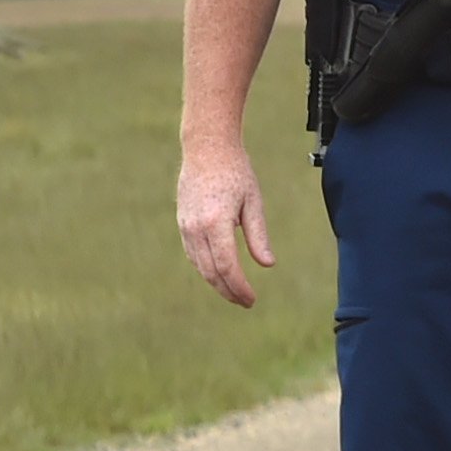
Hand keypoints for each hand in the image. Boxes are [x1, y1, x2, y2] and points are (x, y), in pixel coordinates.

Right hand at [176, 137, 278, 307]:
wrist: (206, 149)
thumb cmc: (235, 172)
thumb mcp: (253, 202)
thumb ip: (258, 235)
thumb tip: (267, 265)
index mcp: (216, 222)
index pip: (226, 266)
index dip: (239, 287)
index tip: (252, 299)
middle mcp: (196, 227)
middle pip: (211, 272)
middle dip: (228, 291)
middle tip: (246, 302)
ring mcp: (186, 226)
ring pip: (200, 266)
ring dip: (217, 283)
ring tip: (235, 292)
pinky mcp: (183, 223)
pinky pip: (193, 254)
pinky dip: (206, 268)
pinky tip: (220, 274)